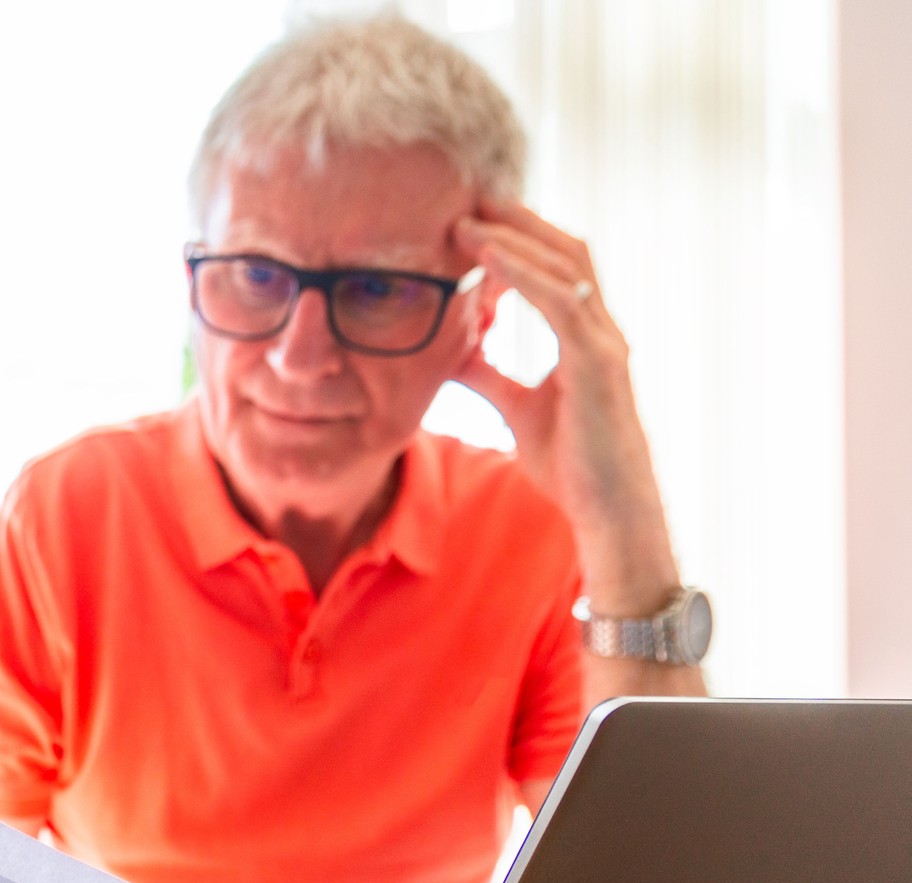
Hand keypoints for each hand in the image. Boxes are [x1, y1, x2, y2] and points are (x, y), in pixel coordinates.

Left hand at [451, 201, 680, 613]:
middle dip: (519, 221)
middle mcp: (601, 331)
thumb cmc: (573, 465)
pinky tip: (487, 255)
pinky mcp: (598, 362)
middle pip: (565, 252)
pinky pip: (560, 302)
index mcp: (586, 338)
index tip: (473, 221)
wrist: (608, 509)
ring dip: (514, 238)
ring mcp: (604, 343)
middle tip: (469, 198)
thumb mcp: (515, 409)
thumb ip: (487, 375)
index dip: (520, 240)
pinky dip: (523, 273)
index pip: (557, 269)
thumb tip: (450, 350)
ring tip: (466, 218)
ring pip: (564, 267)